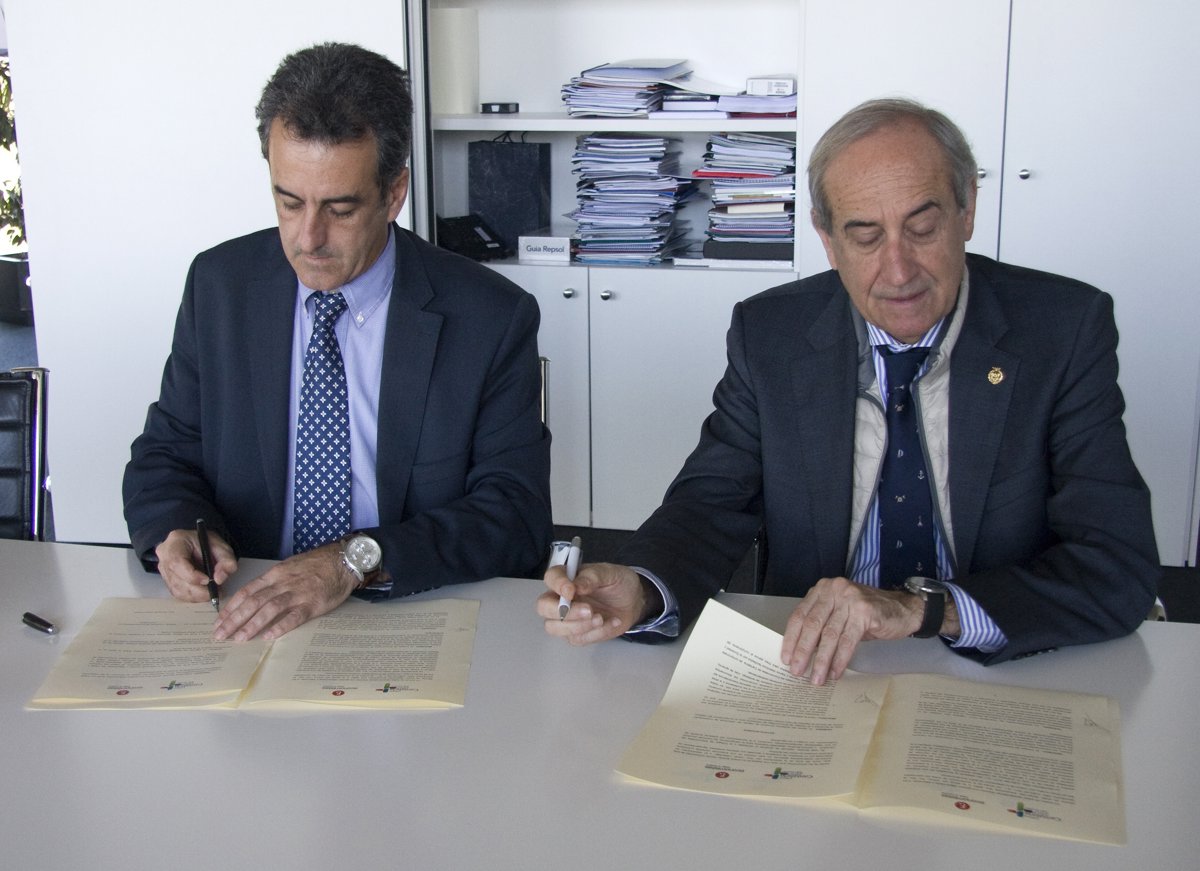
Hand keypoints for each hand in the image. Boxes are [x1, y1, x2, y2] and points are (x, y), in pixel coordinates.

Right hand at [155, 527, 236, 602]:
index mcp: (174, 543)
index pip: (176, 563)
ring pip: (177, 590)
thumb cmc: (206, 542)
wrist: (194, 543)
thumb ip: (226, 560)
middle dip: (199, 590)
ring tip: (212, 592)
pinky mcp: (166, 581)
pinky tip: (204, 593)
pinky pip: (178, 594)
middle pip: (177, 580)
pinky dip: (193, 597)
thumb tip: (220, 579)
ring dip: (197, 596)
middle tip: (216, 591)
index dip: (192, 576)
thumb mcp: (221, 546)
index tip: (208, 580)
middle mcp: (164, 557)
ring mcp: (163, 570)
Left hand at [213, 543, 354, 640]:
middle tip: (220, 635)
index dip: (231, 607)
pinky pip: (293, 617)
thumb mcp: (290, 567)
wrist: (343, 561)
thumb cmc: (317, 564)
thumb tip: (257, 595)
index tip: (219, 621)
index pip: (247, 591)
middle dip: (234, 620)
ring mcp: (297, 594)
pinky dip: (280, 626)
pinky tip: (268, 637)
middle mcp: (282, 583)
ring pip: (269, 609)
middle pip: (253, 602)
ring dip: (251, 625)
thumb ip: (274, 581)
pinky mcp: (312, 604)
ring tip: (238, 639)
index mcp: (275, 574)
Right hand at [536, 561, 658, 645]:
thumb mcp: (610, 573)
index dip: (557, 584)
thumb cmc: (618, 583)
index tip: (571, 590)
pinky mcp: (578, 634)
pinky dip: (596, 633)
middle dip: (564, 612)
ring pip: (554, 628)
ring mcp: (567, 618)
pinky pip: (577, 639)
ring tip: (601, 618)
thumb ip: (592, 577)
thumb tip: (576, 585)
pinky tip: (611, 622)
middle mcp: (561, 598)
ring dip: (578, 626)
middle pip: (543, 607)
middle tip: (588, 610)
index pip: (551, 578)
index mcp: (567, 578)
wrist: (634, 601)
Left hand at [780, 577, 933, 684]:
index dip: (791, 638)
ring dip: (822, 660)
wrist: (903, 609)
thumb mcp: (840, 613)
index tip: (786, 658)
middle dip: (803, 651)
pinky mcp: (865, 612)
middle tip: (797, 671)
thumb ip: (822, 625)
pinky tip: (835, 672)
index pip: (800, 615)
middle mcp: (834, 591)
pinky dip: (840, 659)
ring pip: (830, 635)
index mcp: (823, 590)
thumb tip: (802, 653)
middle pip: (812, 624)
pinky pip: (848, 640)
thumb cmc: (867, 614)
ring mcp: (850, 600)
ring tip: (817, 678)